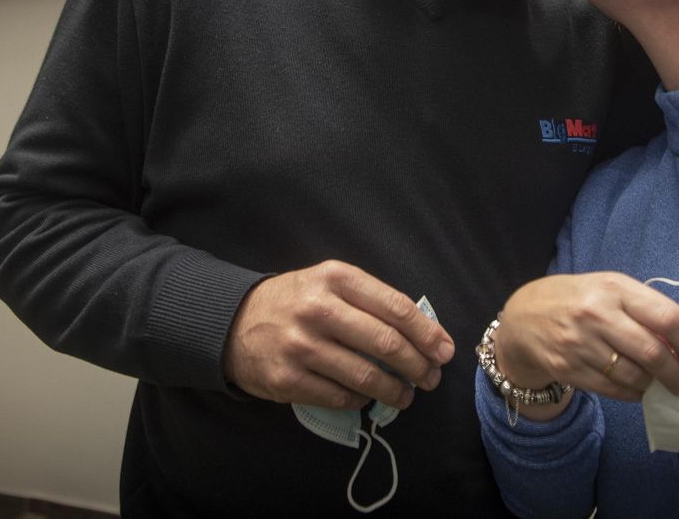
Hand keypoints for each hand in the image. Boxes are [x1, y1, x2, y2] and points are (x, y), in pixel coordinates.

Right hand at [223, 260, 453, 410]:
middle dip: (418, 365)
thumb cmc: (295, 301)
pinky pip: (339, 396)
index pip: (396, 307)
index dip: (427, 333)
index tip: (445, 350)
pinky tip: (368, 398)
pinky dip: (361, 400)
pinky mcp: (287, 379)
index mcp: (335, 278)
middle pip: (386, 343)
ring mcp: (301, 346)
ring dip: (395, 391)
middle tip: (431, 378)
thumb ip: (371, 300)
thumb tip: (423, 334)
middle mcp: (318, 309)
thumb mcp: (329, 283)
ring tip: (406, 395)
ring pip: (366, 376)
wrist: (233, 322)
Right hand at [495, 272, 678, 402]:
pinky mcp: (569, 369)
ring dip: (654, 385)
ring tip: (663, 386)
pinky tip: (640, 390)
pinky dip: (633, 394)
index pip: (665, 316)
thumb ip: (642, 307)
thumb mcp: (608, 289)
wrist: (524, 317)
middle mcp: (597, 315)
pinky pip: (613, 390)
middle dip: (676, 372)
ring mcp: (581, 344)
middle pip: (652, 352)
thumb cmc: (577, 299)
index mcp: (613, 289)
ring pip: (633, 376)